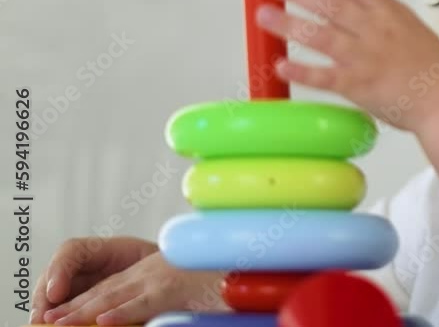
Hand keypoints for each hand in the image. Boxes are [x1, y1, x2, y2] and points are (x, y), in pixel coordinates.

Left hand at [33, 238, 225, 325]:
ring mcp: (163, 278)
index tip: (60, 312)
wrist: (248, 261)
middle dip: (74, 307)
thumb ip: (166, 296)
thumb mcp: (188, 286)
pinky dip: (122, 312)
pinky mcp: (175, 289)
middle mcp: (154, 270)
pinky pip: (143, 304)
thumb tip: (158, 307)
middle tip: (46, 321)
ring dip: (84, 312)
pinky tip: (102, 322)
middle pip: (106, 292)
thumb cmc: (224, 276)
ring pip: (115, 298)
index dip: (84, 299)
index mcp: (155, 269)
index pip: (111, 286)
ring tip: (57, 324)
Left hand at [256, 0, 438, 131]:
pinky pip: (323, 77)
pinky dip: (300, 72)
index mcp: (389, 11)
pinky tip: (280, 65)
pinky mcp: (359, 87)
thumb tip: (340, 2)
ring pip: (320, 37)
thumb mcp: (408, 26)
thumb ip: (376, 15)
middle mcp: (375, 30)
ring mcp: (366, 58)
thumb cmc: (429, 65)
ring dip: (289, 24)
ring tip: (264, 14)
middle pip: (330, 5)